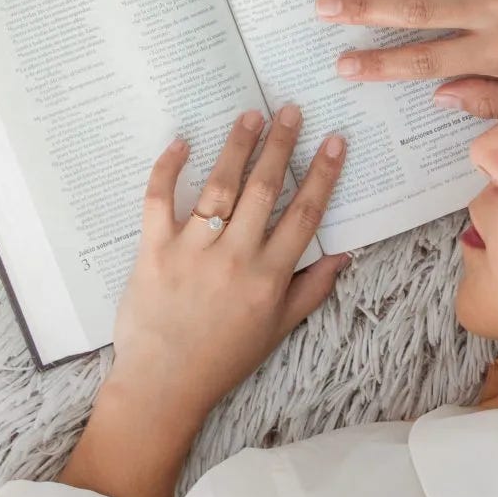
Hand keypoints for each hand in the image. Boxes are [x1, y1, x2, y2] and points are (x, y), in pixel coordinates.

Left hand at [108, 106, 350, 417]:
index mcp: (270, 277)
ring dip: (237, 146)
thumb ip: (312, 289)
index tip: (334, 141)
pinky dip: (168, 168)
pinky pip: (159, 200)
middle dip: (281, 145)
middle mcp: (235, 257)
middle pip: (265, 189)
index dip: (323, 174)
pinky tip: (182, 142)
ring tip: (249, 116)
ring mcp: (192, 251)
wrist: (163, 385)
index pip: (305, 214)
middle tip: (290, 110)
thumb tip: (344, 254)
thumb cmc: (223, 359)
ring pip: (220, 186)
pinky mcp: (153, 250)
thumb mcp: (278, 330)